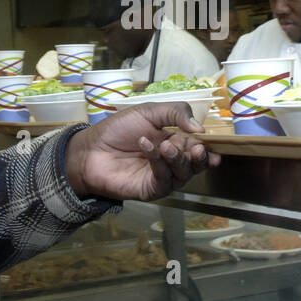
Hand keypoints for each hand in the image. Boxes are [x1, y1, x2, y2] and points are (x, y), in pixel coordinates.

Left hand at [65, 104, 220, 201]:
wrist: (91, 149)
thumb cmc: (118, 130)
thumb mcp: (149, 112)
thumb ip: (175, 113)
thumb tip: (200, 127)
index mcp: (175, 141)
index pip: (198, 145)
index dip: (207, 145)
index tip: (209, 141)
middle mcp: (172, 161)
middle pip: (196, 163)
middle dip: (199, 156)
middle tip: (197, 148)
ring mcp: (163, 176)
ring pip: (183, 173)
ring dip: (178, 158)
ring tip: (165, 145)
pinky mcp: (152, 189)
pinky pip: (164, 179)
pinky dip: (159, 162)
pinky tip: (147, 147)